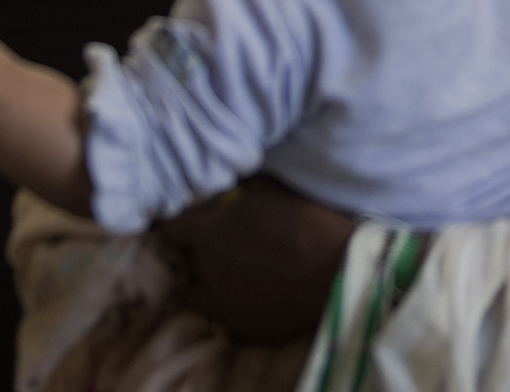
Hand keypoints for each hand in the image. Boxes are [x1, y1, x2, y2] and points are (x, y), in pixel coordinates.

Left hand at [156, 176, 362, 342]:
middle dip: (195, 249)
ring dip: (206, 281)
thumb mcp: (267, 187)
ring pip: (197, 294)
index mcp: (206, 234)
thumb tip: (223, 179)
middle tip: (217, 240)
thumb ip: (235, 188)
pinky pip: (224, 316)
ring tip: (229, 272)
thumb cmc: (306, 218)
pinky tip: (250, 294)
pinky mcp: (244, 329)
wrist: (341, 268)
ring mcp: (223, 305)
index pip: (168, 227)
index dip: (173, 221)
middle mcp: (205, 272)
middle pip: (184, 260)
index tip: (179, 217)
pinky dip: (230, 305)